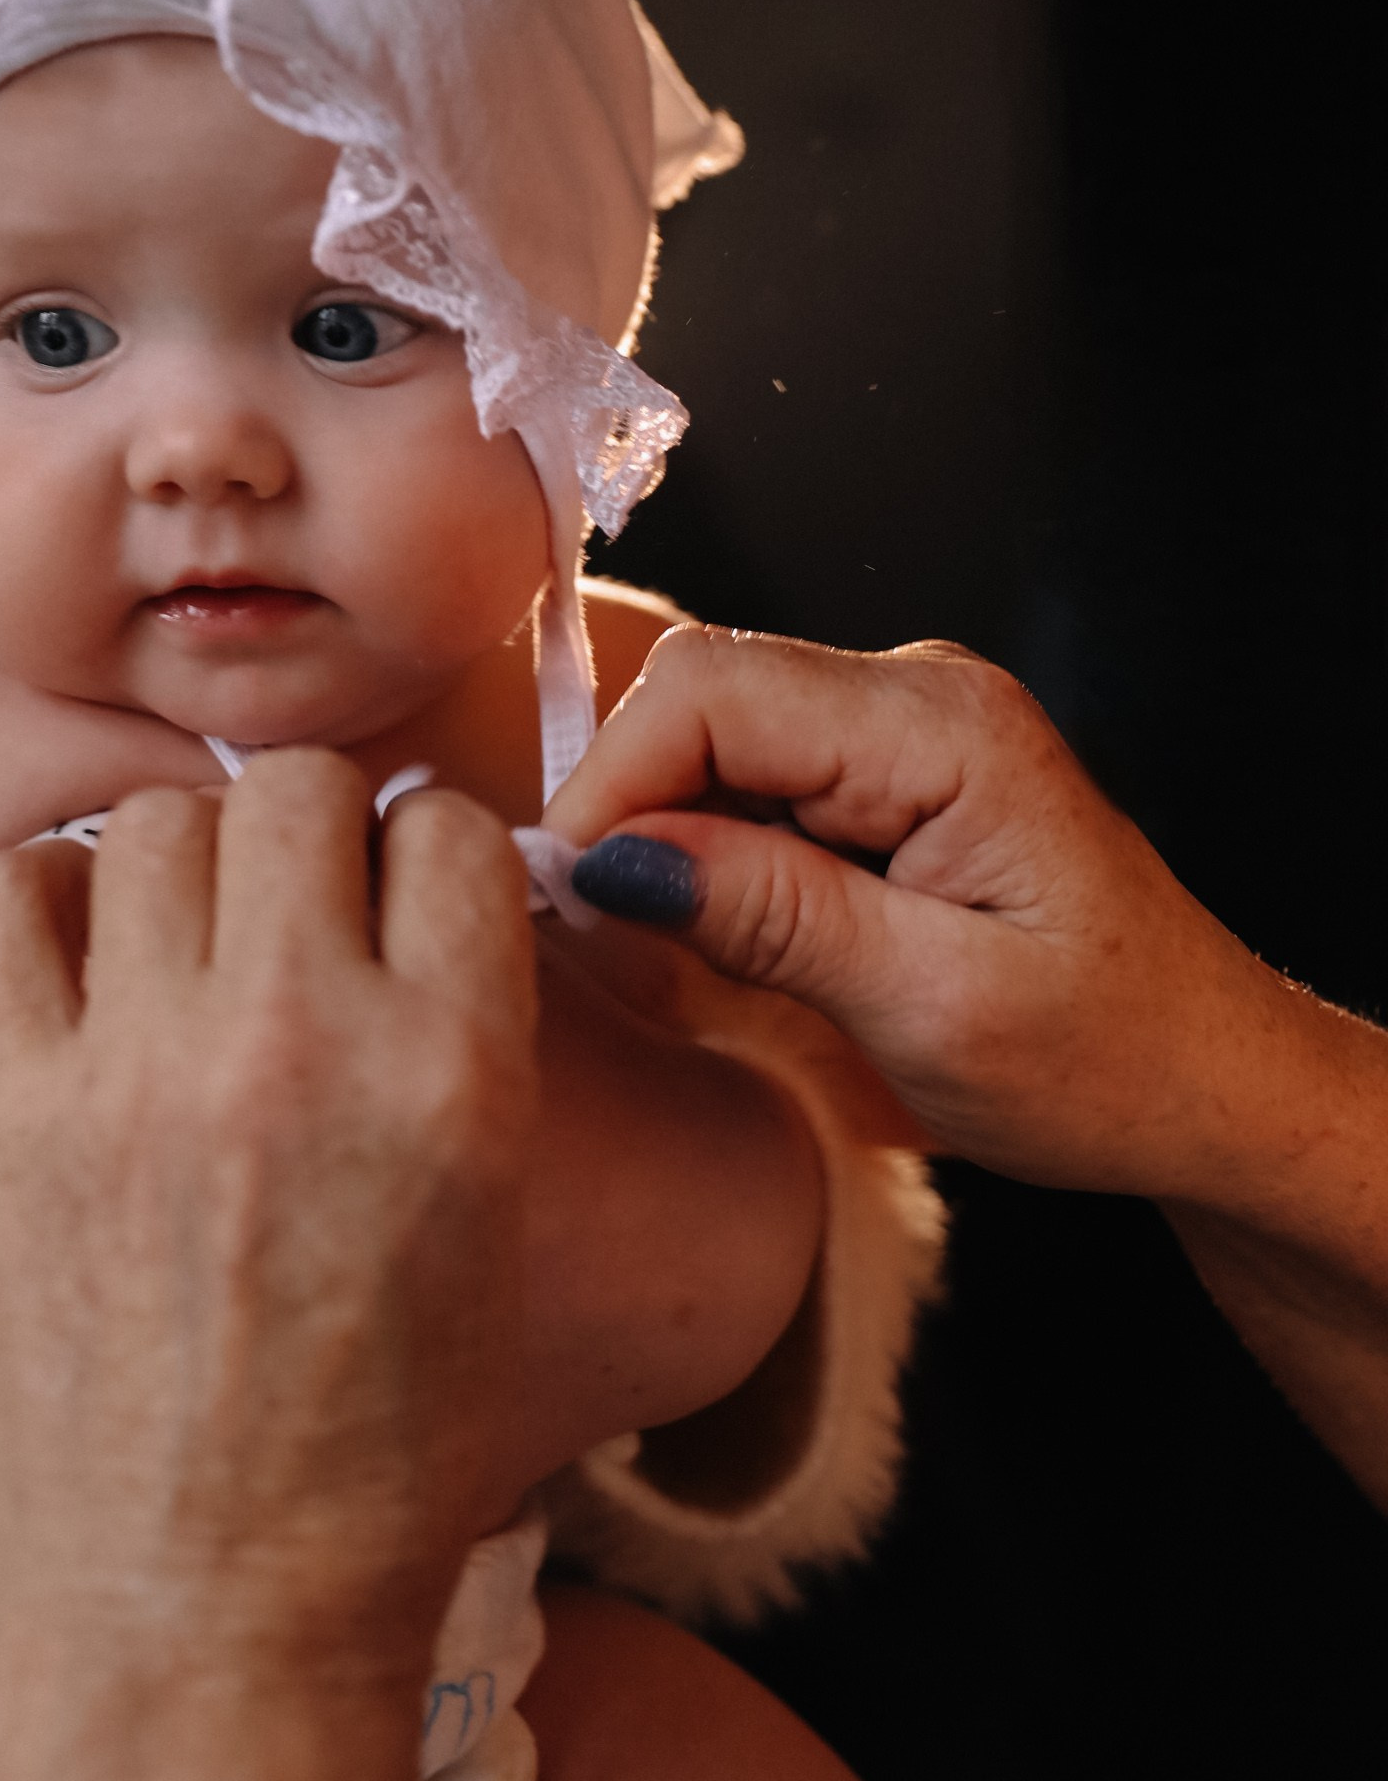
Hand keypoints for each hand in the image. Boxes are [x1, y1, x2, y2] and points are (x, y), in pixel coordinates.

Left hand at [0, 751, 537, 1665]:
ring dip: (181, 865)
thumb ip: (474, 1032)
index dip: (427, 859)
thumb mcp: (497, 1223)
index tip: (401, 905)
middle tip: (290, 912)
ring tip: (181, 946)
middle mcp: (303, 1040)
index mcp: (456, 1072)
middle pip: (302, 790)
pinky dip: (40, 907)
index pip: (449, 831)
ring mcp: (145, 1066)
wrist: (215, 1604)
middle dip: (308, 836)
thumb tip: (440, 875)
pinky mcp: (17, 1105)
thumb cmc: (383, 1443)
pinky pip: (8, 892)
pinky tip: (75, 971)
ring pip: (156, 820)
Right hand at [545, 621, 1294, 1208]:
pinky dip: (711, 853)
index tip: (569, 904)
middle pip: (700, 700)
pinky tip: (734, 935)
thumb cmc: (1109, 1062)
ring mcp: (902, 728)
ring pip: (712, 738)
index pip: (710, 694)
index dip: (613, 787)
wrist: (1211, 1086)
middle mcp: (920, 695)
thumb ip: (771, 919)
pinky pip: (751, 777)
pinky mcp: (884, 772)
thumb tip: (609, 861)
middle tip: (612, 945)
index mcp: (948, 729)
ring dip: (668, 839)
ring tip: (684, 956)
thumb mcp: (932, 1011)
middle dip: (630, 813)